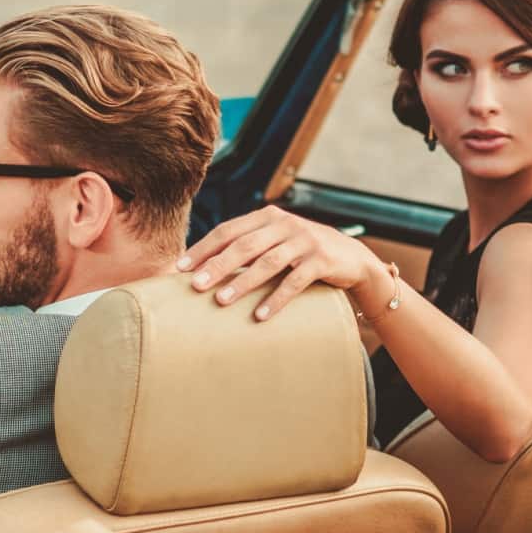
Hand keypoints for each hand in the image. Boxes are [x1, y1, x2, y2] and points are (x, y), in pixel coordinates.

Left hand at [176, 205, 384, 320]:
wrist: (351, 257)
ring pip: (267, 262)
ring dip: (242, 283)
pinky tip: (260, 315)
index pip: (228, 231)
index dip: (203, 249)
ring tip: (221, 301)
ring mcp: (304, 241)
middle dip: (217, 266)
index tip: (180, 268)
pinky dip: (276, 299)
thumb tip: (202, 268)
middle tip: (195, 286)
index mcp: (267, 217)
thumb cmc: (301, 253)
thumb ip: (247, 247)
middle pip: (244, 245)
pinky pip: (295, 282)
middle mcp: (284, 225)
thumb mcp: (275, 242)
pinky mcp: (322, 260)